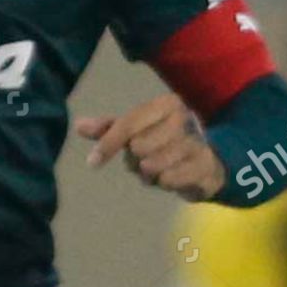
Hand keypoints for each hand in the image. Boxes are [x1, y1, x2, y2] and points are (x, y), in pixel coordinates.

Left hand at [75, 93, 224, 202]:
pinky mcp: (205, 166)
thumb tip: (78, 126)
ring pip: (152, 165)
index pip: (127, 124)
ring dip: (149, 174)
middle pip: (138, 147)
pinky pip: (169, 180)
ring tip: (158, 168)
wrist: (208, 161)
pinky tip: (172, 177)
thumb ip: (108, 128)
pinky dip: (164, 183)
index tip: (92, 162)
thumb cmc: (164, 142)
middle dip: (136, 160)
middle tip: (146, 160)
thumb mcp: (136, 131)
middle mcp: (183, 118)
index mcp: (165, 104)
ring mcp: (196, 141)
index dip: (108, 144)